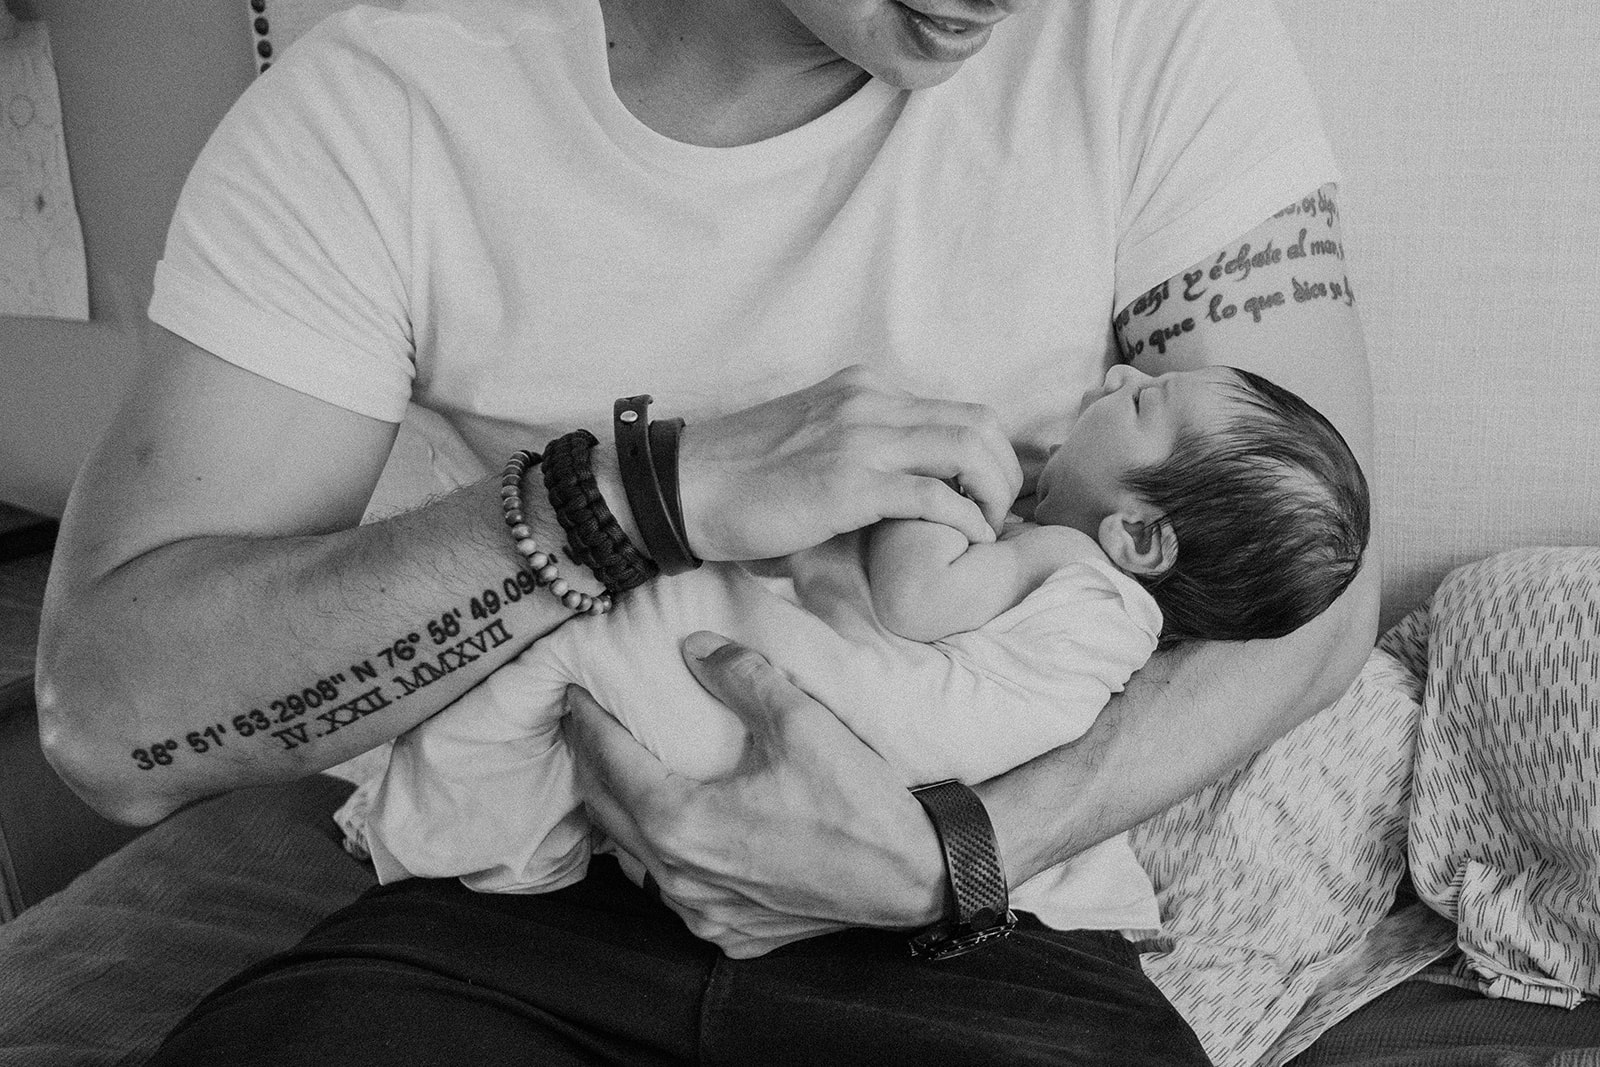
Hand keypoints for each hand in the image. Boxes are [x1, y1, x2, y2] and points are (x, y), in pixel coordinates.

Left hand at [565, 631, 947, 957]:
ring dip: (622, 814)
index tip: (574, 695)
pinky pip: (674, 892)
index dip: (588, 724)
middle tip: (585, 726)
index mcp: (684, 823)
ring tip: (621, 773)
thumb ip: (741, 677)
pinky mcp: (730, 934)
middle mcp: (680, 877)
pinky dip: (661, 857)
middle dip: (592, 764)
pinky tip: (672, 831)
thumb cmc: (858, 803)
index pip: (610, 764)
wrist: (913, 876)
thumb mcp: (802, 721)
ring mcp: (703, 913)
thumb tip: (696, 647)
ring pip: (636, 860)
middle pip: (608, 813)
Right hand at [676, 366, 1021, 560]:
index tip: (990, 493)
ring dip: (992, 492)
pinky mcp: (848, 483)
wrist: (682, 488)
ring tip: (989, 528)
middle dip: (1004, 471)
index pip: (956, 409)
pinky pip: (932, 494)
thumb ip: (860, 445)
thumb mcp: (813, 439)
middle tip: (1001, 513)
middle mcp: (868, 401)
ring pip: (966, 448)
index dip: (989, 452)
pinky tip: (968, 541)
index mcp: (863, 389)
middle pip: (977, 422)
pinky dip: (964, 519)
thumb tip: (905, 483)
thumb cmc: (741, 479)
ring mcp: (859, 438)